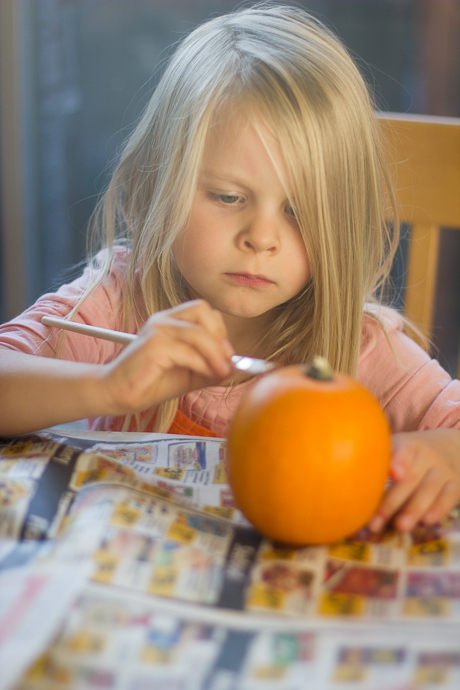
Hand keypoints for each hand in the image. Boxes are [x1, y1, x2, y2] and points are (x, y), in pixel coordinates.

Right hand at [99, 300, 234, 414]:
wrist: (117, 393)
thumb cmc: (150, 382)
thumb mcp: (188, 375)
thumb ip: (210, 369)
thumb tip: (235, 368)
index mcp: (171, 321)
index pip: (204, 311)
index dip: (220, 330)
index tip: (228, 355)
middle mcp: (163, 320)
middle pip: (202, 310)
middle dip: (220, 336)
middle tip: (227, 359)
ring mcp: (157, 330)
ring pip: (198, 333)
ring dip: (215, 354)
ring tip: (222, 371)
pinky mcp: (153, 345)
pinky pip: (187, 351)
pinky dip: (203, 364)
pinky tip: (207, 375)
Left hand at [368, 429, 459, 532]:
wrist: (448, 448)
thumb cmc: (409, 456)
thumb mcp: (395, 449)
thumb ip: (377, 463)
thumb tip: (351, 484)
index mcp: (407, 444)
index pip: (403, 450)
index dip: (398, 461)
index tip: (392, 473)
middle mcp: (427, 455)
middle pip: (410, 478)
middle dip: (392, 501)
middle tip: (376, 521)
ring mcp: (443, 469)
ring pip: (429, 489)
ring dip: (414, 509)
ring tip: (400, 526)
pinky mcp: (455, 484)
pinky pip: (448, 497)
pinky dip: (438, 509)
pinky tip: (426, 521)